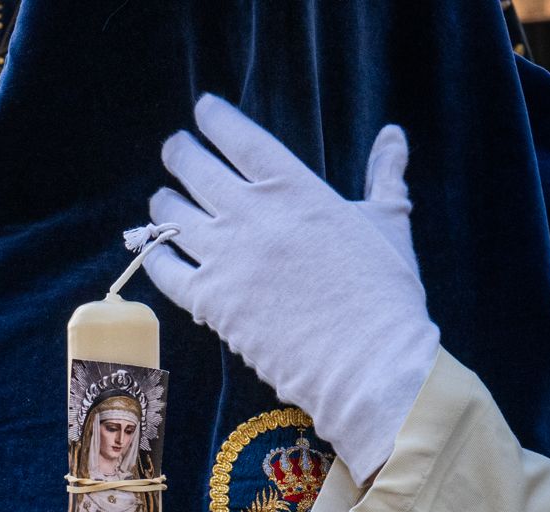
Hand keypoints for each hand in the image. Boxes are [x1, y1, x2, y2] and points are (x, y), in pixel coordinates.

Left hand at [143, 96, 439, 485]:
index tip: (203, 111)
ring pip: (172, 215)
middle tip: (176, 150)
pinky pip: (166, 271)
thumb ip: (384, 175)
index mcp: (295, 187)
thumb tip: (394, 135)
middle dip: (179, 153)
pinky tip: (156, 250)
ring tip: (163, 200)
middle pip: (194, 168)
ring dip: (163, 204)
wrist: (370, 361)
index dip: (215, 119)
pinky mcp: (211, 302)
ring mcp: (226, 257)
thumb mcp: (389, 222)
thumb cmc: (386, 292)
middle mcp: (252, 214)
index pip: (240, 138)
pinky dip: (156, 256)